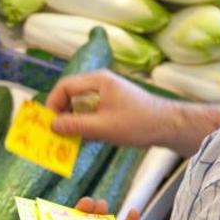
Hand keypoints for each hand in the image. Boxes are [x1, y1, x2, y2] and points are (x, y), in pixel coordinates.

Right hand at [47, 70, 174, 147]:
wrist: (169, 126)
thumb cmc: (138, 123)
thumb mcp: (103, 127)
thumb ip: (76, 125)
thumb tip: (52, 125)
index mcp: (98, 81)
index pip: (65, 86)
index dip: (53, 104)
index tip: (50, 123)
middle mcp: (100, 84)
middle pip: (70, 94)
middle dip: (61, 113)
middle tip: (57, 132)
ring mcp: (106, 94)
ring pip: (79, 104)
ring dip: (72, 120)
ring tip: (69, 137)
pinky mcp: (111, 105)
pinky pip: (89, 111)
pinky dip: (83, 123)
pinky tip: (85, 138)